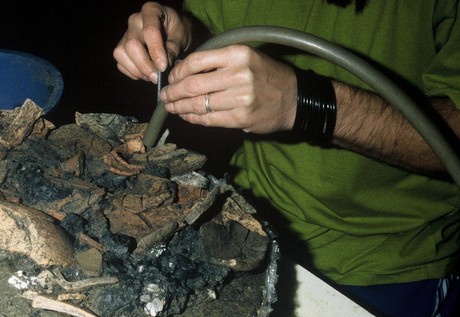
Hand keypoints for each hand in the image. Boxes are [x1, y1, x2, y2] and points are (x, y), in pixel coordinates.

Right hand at [113, 2, 191, 82]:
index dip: (156, 51)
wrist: (172, 32)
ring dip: (137, 71)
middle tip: (157, 78)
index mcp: (151, 10)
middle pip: (132, 45)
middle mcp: (134, 20)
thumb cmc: (178, 31)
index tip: (163, 67)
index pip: (149, 31)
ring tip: (153, 76)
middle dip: (144, 65)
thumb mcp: (181, 37)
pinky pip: (120, 63)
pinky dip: (132, 73)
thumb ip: (172, 49)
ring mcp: (126, 34)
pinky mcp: (121, 48)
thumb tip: (161, 67)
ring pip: (121, 54)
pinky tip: (146, 74)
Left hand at [160, 45, 297, 133]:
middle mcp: (238, 75)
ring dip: (180, 107)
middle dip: (173, 93)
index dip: (178, 72)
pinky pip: (209, 119)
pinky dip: (193, 119)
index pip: (196, 61)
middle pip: (193, 85)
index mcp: (238, 54)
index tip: (171, 79)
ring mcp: (240, 98)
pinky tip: (187, 116)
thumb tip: (184, 73)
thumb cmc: (266, 76)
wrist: (295, 98)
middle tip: (164, 97)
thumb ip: (218, 62)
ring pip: (198, 104)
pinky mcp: (240, 118)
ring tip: (171, 107)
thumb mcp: (246, 57)